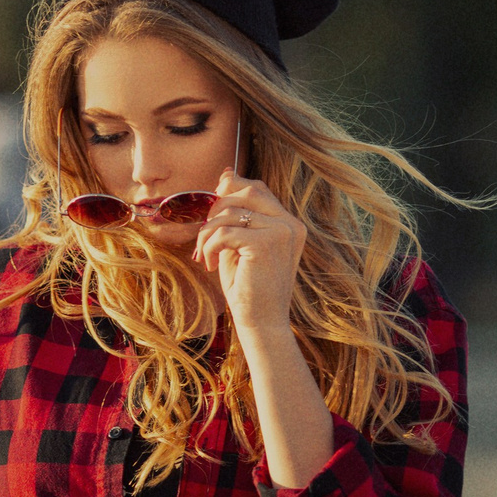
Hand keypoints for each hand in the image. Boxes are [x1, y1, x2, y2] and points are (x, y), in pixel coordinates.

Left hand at [190, 169, 304, 335]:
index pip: (257, 188)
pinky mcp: (266, 243)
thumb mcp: (239, 242)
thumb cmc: (249, 287)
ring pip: (230, 211)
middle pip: (245, 190)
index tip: (212, 211)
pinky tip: (211, 265)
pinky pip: (224, 231)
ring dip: (207, 233)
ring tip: (205, 256)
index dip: (229, 190)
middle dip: (216, 208)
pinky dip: (210, 246)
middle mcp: (290, 224)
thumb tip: (226, 173)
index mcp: (289, 223)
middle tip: (205, 237)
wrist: (262, 323)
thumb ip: (235, 211)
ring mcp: (282, 232)